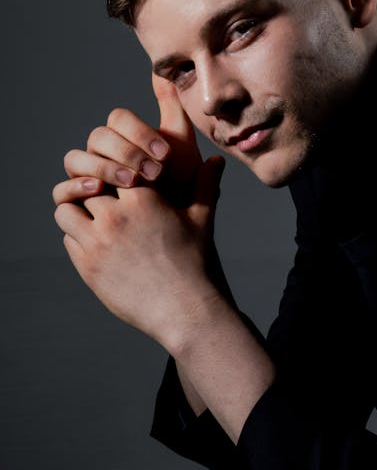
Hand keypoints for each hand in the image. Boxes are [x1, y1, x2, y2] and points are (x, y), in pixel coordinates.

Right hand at [53, 73, 203, 206]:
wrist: (178, 226)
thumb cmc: (180, 186)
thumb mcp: (182, 146)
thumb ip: (173, 108)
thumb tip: (163, 71)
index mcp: (122, 135)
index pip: (118, 119)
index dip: (140, 133)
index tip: (166, 153)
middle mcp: (99, 152)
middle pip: (97, 137)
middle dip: (126, 152)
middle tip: (153, 173)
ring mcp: (85, 175)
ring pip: (76, 159)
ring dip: (102, 167)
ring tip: (131, 182)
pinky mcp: (76, 202)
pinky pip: (61, 191)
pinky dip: (75, 187)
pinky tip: (98, 190)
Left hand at [54, 147, 227, 345]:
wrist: (185, 310)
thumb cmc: (197, 262)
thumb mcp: (202, 219)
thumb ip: (205, 184)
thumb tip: (216, 159)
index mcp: (142, 200)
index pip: (113, 166)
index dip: (116, 169)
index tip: (122, 177)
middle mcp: (114, 217)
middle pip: (85, 184)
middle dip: (94, 187)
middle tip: (104, 194)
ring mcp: (97, 243)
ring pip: (66, 209)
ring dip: (78, 209)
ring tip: (94, 216)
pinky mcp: (87, 266)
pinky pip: (68, 239)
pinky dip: (77, 235)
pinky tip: (97, 241)